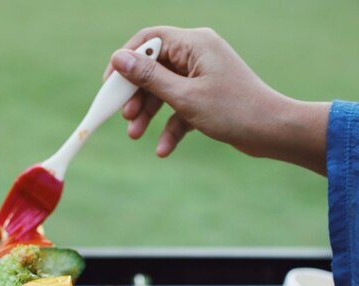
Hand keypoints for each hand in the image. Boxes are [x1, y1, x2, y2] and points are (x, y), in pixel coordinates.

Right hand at [106, 26, 328, 173]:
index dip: (126, 60)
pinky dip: (171, 127)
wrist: (271, 132)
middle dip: (137, 95)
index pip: (149, 40)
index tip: (109, 84)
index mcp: (195, 44)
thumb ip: (150, 78)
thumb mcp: (185, 97)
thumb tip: (118, 59)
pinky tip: (163, 150)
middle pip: (155, 68)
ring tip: (135, 135)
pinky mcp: (208, 98)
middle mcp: (198, 55)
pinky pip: (181, 109)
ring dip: (150, 114)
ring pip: (166, 91)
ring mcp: (203, 77)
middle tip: (124, 117)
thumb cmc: (233, 111)